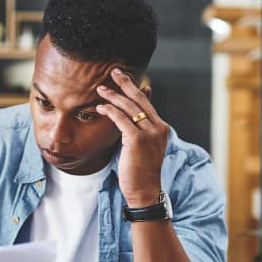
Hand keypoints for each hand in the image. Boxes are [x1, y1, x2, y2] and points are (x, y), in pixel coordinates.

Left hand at [95, 68, 169, 206]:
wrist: (145, 190)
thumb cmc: (141, 171)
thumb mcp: (144, 147)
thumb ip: (139, 131)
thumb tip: (129, 118)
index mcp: (162, 128)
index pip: (147, 103)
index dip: (135, 89)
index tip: (124, 79)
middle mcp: (158, 128)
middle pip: (140, 99)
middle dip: (125, 84)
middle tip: (114, 71)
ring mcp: (149, 133)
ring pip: (129, 108)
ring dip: (113, 96)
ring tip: (100, 89)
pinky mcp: (137, 140)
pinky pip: (121, 119)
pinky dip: (109, 111)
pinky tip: (100, 108)